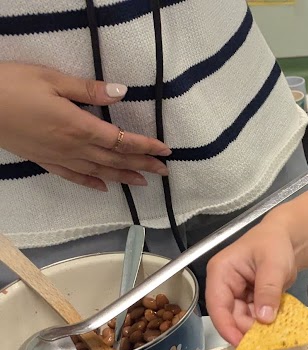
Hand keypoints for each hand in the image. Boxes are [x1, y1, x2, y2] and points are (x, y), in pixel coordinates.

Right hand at [0, 63, 170, 190]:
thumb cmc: (10, 86)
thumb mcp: (51, 79)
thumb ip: (88, 89)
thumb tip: (120, 92)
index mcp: (80, 127)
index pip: (122, 141)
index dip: (146, 146)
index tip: (166, 150)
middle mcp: (73, 147)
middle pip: (115, 159)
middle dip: (142, 164)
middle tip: (164, 170)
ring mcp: (58, 156)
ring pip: (99, 171)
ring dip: (124, 177)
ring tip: (144, 182)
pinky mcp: (43, 159)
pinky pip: (73, 176)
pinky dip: (91, 182)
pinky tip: (103, 187)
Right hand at [204, 215, 299, 344]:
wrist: (288, 239)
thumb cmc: (275, 243)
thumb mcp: (273, 265)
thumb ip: (268, 291)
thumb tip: (264, 318)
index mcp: (221, 272)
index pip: (217, 305)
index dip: (226, 326)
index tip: (240, 343)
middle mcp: (225, 285)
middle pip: (230, 316)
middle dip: (246, 329)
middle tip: (266, 341)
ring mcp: (237, 293)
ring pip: (242, 319)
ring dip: (257, 328)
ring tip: (275, 335)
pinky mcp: (249, 299)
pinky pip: (254, 316)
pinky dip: (264, 323)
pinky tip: (276, 327)